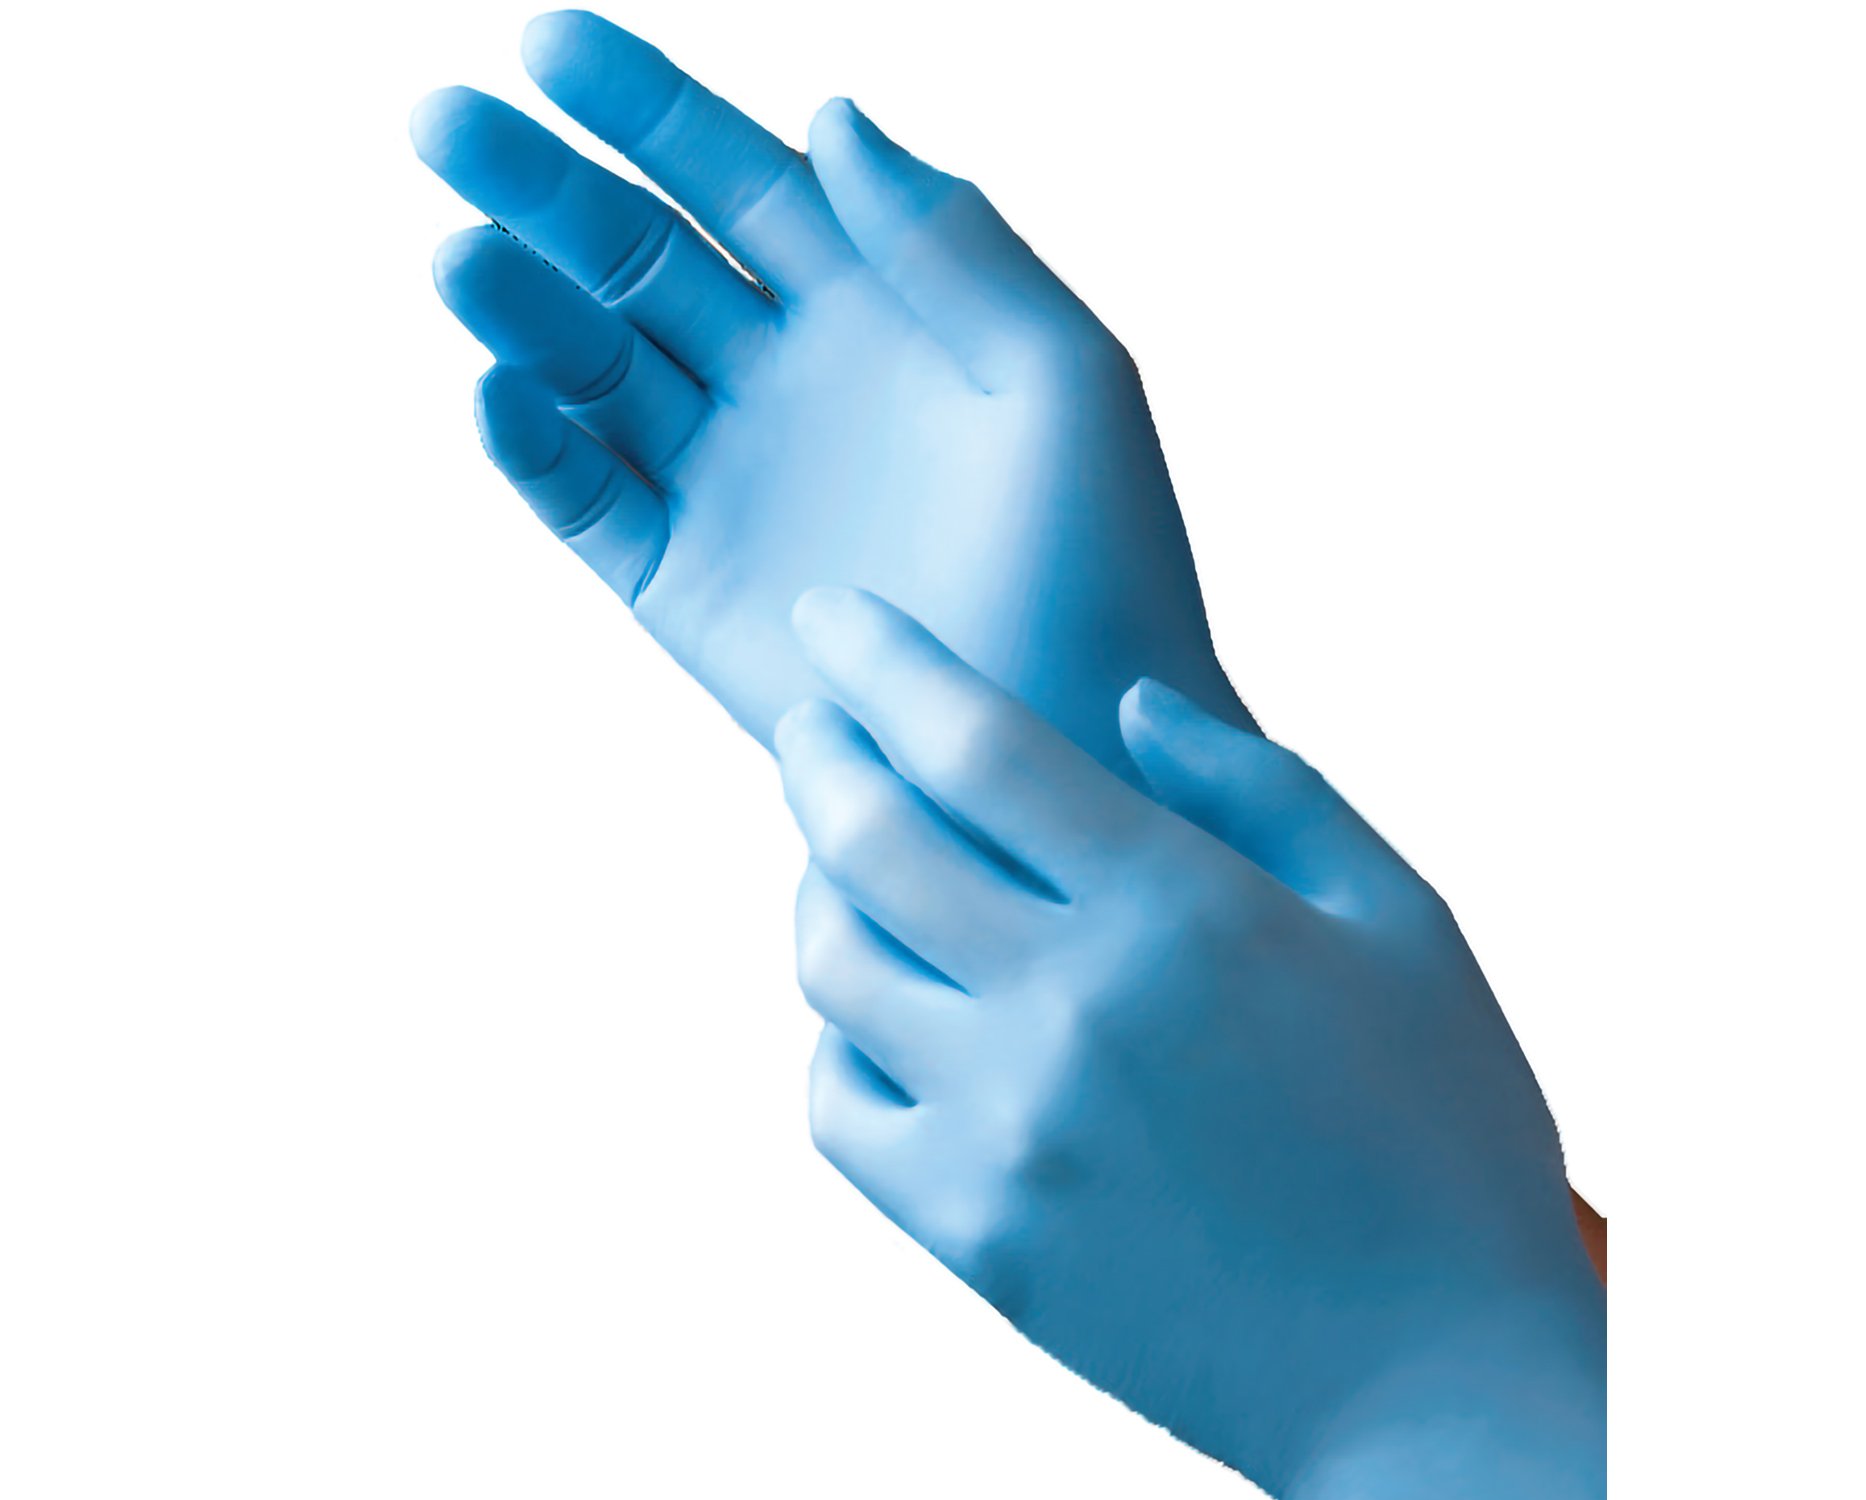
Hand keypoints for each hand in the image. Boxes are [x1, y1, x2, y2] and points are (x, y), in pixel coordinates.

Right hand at [411, 11, 1251, 769]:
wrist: (1074, 746)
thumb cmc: (1102, 565)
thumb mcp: (1063, 379)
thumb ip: (953, 245)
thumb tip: (834, 115)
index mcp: (875, 310)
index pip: (739, 180)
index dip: (646, 110)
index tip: (549, 42)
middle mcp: (784, 382)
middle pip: (634, 257)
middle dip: (540, 186)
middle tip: (446, 124)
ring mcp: (725, 481)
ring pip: (590, 368)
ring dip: (520, 308)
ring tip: (463, 258)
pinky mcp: (681, 583)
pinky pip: (585, 498)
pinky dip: (531, 448)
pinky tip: (500, 393)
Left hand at [773, 587, 1605, 1499]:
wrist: (1429, 1383)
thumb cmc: (1442, 1139)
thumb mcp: (1406, 923)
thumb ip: (1266, 790)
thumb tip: (1125, 703)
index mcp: (1180, 912)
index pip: (974, 743)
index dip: (883, 661)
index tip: (831, 621)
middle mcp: (1067, 1012)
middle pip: (867, 841)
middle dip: (820, 756)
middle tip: (814, 727)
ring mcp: (1006, 1134)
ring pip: (831, 970)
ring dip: (819, 892)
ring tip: (848, 867)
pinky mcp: (974, 1239)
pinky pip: (837, 1110)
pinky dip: (837, 1039)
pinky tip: (880, 1015)